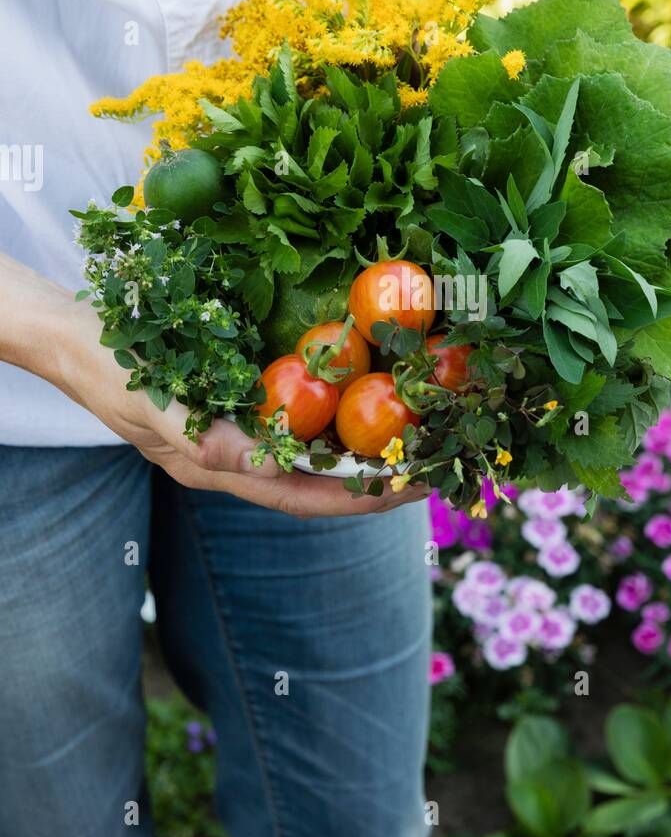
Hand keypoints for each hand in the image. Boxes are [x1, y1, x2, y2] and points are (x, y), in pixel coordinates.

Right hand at [2, 257, 425, 518]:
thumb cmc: (109, 368)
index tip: (410, 492)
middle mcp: (233, 457)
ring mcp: (233, 430)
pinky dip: (329, 412)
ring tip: (413, 436)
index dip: (357, 499)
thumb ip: (200, 434)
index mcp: (216, 468)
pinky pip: (292, 416)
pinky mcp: (232, 400)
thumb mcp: (151, 402)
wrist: (72, 337)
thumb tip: (253, 467)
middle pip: (315, 480)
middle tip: (433, 463)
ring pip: (308, 452)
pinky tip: (360, 395)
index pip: (301, 497)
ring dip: (357, 448)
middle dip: (372, 478)